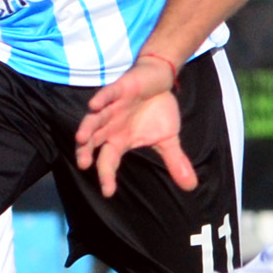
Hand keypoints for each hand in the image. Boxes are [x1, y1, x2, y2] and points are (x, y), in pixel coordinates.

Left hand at [74, 54, 194, 196]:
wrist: (160, 81)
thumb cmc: (158, 110)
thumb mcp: (168, 138)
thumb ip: (174, 161)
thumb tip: (191, 186)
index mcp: (119, 140)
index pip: (109, 161)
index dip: (107, 176)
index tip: (108, 192)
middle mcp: (110, 126)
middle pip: (93, 142)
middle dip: (85, 152)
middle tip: (83, 165)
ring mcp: (111, 107)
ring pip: (94, 119)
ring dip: (87, 128)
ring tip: (81, 139)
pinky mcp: (118, 89)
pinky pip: (107, 94)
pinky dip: (100, 99)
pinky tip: (93, 105)